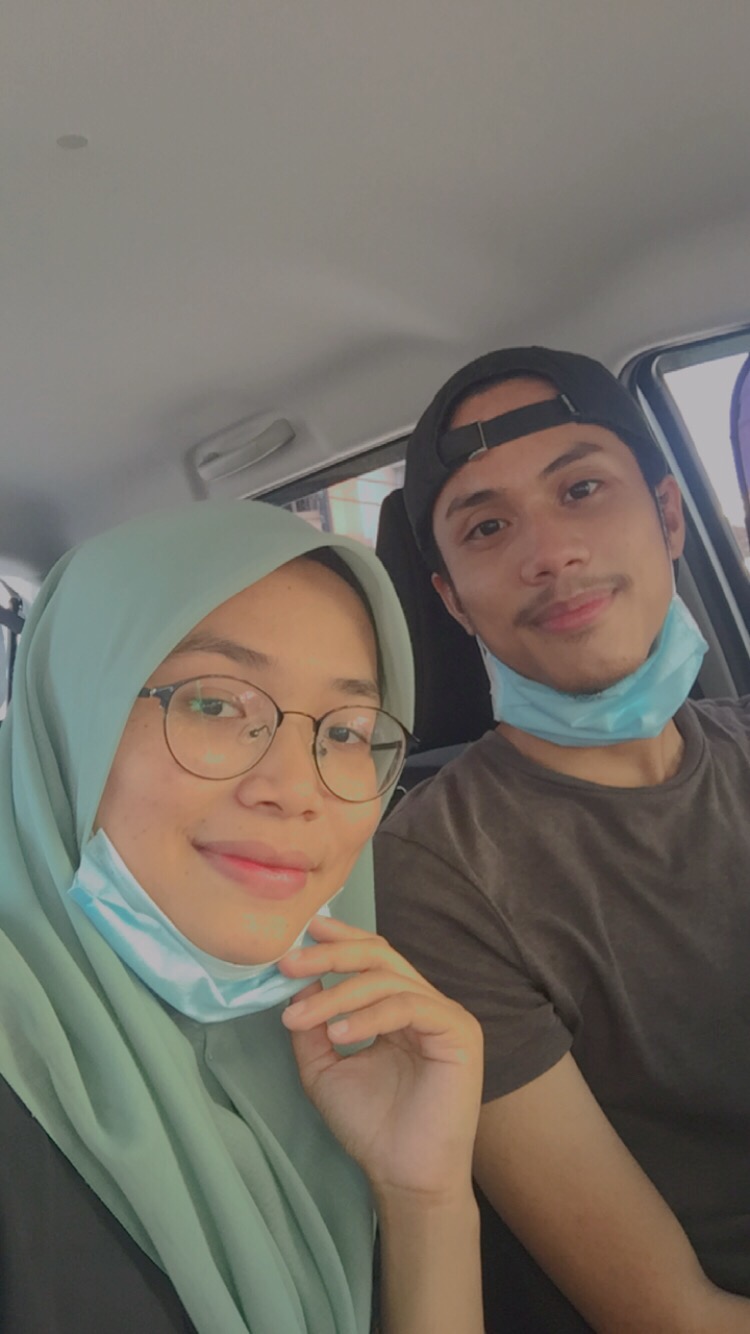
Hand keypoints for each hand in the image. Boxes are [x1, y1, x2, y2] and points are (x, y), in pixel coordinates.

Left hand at [279, 915, 482, 1204]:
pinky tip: (338, 1033)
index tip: (303, 931)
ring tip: (299, 1018)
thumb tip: (298, 984)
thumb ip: (313, 1026)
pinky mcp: (458, 1032)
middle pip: (380, 956)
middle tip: (289, 964)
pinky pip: (408, 1006)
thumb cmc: (371, 1128)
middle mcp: (426, 1003)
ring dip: (336, 994)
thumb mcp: (325, 1069)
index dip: (339, 940)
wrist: (403, 1177)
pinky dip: (368, 1016)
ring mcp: (445, 1015)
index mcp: (401, 1006)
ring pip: (387, 980)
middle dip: (331, 955)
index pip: (373, 956)